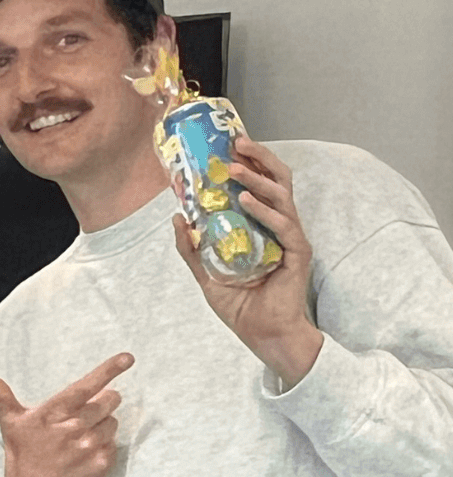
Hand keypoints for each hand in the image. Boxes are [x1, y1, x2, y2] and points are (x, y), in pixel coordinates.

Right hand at [0, 352, 132, 476]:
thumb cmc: (22, 452)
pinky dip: (104, 445)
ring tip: (81, 437)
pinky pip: (114, 443)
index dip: (108, 370)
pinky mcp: (101, 464)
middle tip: (87, 413)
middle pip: (109, 401)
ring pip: (113, 422)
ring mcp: (88, 447)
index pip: (85, 387)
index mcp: (52, 413)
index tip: (127, 357)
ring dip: (102, 425)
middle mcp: (73, 429)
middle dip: (104, 401)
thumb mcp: (10, 421)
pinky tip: (85, 452)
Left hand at [171, 135, 322, 386]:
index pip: (260, 186)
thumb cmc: (242, 306)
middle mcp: (279, 227)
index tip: (228, 144)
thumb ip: (192, 248)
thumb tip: (176, 218)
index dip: (249, 163)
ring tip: (235, 169)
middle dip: (260, 158)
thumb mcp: (206, 274)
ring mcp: (291, 238)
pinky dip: (265, 210)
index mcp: (262, 227)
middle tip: (238, 142)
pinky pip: (284, 225)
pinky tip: (245, 200)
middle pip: (277, 181)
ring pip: (282, 197)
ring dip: (258, 180)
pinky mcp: (298, 253)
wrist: (264, 334)